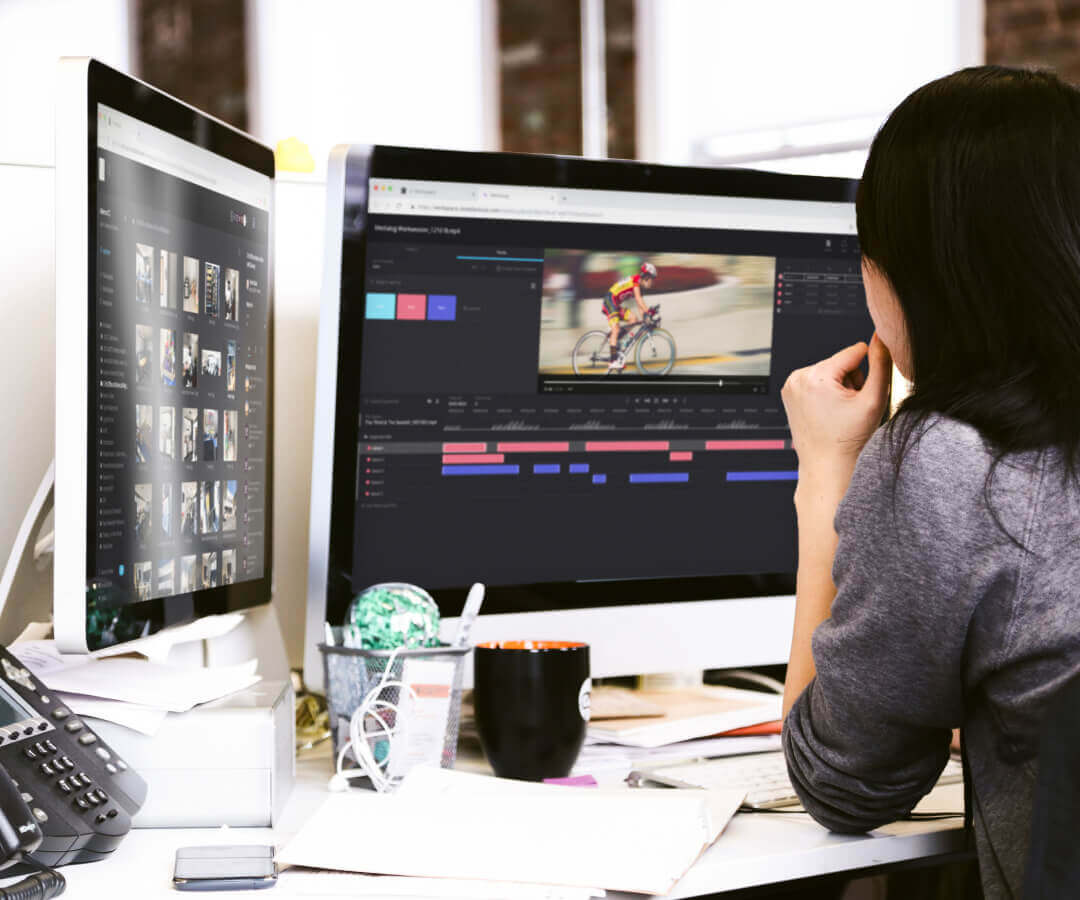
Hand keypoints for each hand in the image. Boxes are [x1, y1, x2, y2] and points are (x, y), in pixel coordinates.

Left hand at [781, 334, 891, 478]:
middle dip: (850, 381)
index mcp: (816, 376)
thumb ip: (881, 363)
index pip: (854, 352)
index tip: (862, 394)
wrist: (826, 465)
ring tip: (838, 412)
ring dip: (838, 387)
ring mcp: (789, 385)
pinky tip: (826, 412)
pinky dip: (825, 393)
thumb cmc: (850, 437)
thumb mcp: (873, 399)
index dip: (866, 371)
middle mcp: (797, 377)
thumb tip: (882, 335)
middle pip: (840, 363)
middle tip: (849, 409)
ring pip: (828, 372)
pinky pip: (815, 382)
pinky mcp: (788, 393)